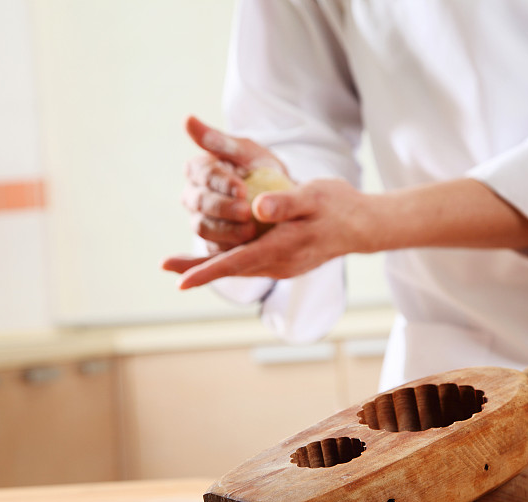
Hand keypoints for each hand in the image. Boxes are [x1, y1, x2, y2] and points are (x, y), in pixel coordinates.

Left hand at [164, 178, 372, 288]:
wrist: (361, 225)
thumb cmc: (337, 205)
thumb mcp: (315, 195)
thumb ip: (287, 202)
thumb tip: (259, 208)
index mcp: (284, 247)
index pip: (238, 262)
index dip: (207, 271)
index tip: (181, 280)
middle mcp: (280, 263)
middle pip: (232, 270)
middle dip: (198, 270)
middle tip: (166, 267)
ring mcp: (282, 266)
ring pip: (239, 269)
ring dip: (210, 267)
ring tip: (180, 265)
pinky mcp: (283, 262)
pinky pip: (250, 264)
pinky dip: (228, 262)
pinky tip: (215, 257)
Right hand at [182, 116, 286, 252]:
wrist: (281, 201)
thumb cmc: (261, 170)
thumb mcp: (248, 152)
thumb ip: (220, 141)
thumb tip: (187, 119)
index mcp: (199, 170)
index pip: (203, 174)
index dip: (221, 182)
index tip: (243, 188)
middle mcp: (193, 196)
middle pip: (199, 203)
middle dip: (222, 208)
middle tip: (246, 211)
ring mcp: (200, 220)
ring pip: (202, 228)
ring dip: (225, 231)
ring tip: (250, 231)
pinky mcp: (211, 243)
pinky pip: (213, 249)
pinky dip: (228, 249)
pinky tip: (247, 249)